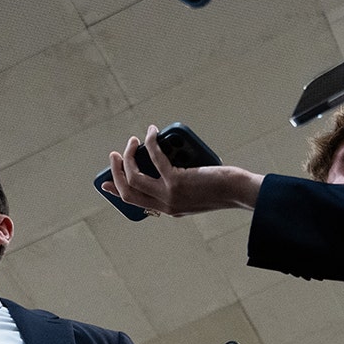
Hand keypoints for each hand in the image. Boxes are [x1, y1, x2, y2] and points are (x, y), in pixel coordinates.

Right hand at [101, 125, 262, 215]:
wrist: (239, 191)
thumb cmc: (222, 187)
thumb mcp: (195, 192)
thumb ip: (178, 185)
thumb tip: (161, 161)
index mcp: (168, 210)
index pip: (134, 202)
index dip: (116, 191)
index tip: (104, 183)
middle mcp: (165, 206)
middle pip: (128, 190)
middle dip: (116, 171)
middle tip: (115, 154)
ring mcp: (169, 195)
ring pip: (134, 177)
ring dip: (129, 156)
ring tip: (133, 141)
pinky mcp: (176, 181)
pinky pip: (155, 159)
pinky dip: (151, 143)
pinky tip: (153, 132)